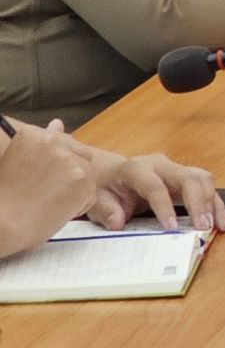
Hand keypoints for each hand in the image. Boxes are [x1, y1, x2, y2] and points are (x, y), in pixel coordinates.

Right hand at [0, 122, 100, 255]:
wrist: (1, 224)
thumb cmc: (6, 199)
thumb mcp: (20, 161)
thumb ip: (42, 144)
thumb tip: (57, 123)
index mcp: (32, 134)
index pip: (62, 142)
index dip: (56, 165)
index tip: (40, 178)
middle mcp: (52, 141)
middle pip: (80, 154)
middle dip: (71, 173)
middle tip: (46, 192)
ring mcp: (69, 159)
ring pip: (88, 175)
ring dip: (76, 191)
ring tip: (48, 202)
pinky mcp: (82, 178)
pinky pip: (92, 194)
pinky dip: (79, 206)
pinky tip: (56, 211)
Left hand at [79, 144, 224, 233]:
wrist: (110, 176)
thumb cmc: (105, 189)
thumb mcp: (97, 201)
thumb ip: (106, 211)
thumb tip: (118, 222)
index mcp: (137, 169)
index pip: (155, 186)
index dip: (164, 207)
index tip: (171, 228)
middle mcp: (160, 165)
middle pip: (188, 178)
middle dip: (198, 203)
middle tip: (202, 226)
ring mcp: (176, 169)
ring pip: (202, 179)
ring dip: (211, 203)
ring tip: (213, 225)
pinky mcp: (186, 177)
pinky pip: (206, 187)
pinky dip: (216, 204)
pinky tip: (220, 221)